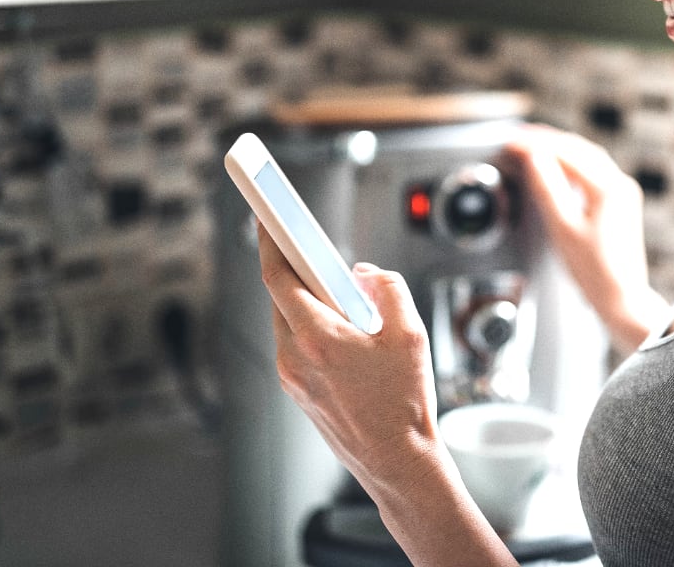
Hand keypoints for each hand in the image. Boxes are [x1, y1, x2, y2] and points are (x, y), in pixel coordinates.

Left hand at [256, 224, 518, 566]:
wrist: (397, 462)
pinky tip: (339, 322)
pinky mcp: (298, 390)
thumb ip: (386, 287)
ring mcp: (292, 377)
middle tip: (305, 240)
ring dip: (306, 297)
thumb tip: (364, 274)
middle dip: (294, 266)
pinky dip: (312, 323)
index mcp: (317, 338)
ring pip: (288, 320)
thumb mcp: (410, 332)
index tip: (263, 211)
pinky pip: (296, 342)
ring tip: (333, 284)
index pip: (279, 276)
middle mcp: (293, 358)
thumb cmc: (404, 404)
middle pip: (281, 296)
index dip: (269, 238)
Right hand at [506, 125, 667, 351]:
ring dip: (558, 149)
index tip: (511, 142)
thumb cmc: (594, 272)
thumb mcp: (562, 229)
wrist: (622, 298)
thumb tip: (533, 158)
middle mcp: (620, 184)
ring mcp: (622, 193)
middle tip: (517, 138)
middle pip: (578, 148)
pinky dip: (570, 164)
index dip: (535, 144)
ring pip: (587, 157)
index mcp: (608, 188)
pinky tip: (555, 167)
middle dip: (546, 140)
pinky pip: (592, 172)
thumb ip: (547, 189)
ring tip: (531, 146)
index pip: (566, 153)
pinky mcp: (620, 203)